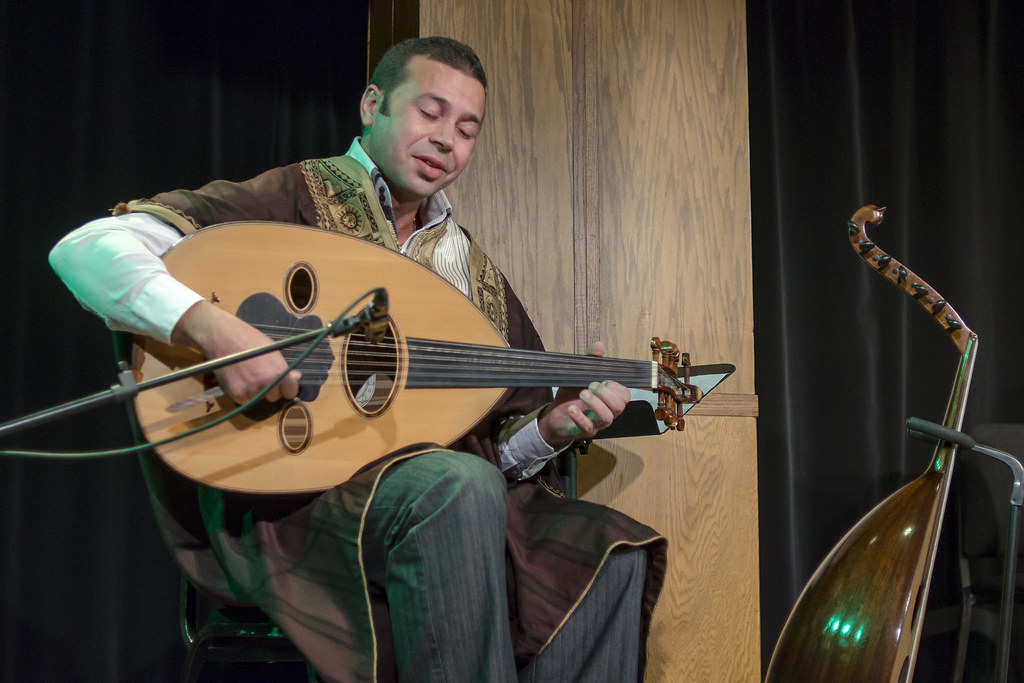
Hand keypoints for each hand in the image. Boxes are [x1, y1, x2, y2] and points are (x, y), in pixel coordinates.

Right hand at [171, 300, 300, 403]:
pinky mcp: (237, 394)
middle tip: (260, 376)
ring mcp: (251, 390)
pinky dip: (243, 394)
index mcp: (279, 372)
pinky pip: (245, 401)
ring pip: (259, 399)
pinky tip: (239, 379)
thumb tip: (297, 377)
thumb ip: (284, 368)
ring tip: (247, 375)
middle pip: (274, 397)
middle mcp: (267, 383)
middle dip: (270, 389)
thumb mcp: (272, 351)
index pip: (291, 392)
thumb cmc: (250, 340)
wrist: (223, 338)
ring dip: (256, 392)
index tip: (281, 385)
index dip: (286, 388)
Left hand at [536, 341, 630, 447]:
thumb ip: (590, 360)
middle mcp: (607, 412)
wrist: (554, 414)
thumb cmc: (571, 396)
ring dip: (595, 403)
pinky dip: (580, 417)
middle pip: (619, 406)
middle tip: (590, 385)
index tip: (603, 380)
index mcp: (609, 399)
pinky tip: (571, 408)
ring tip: (582, 394)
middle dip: (606, 393)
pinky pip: (588, 427)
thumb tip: (599, 345)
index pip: (625, 396)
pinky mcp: (585, 432)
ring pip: (608, 418)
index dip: (616, 387)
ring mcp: (597, 423)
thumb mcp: (579, 375)